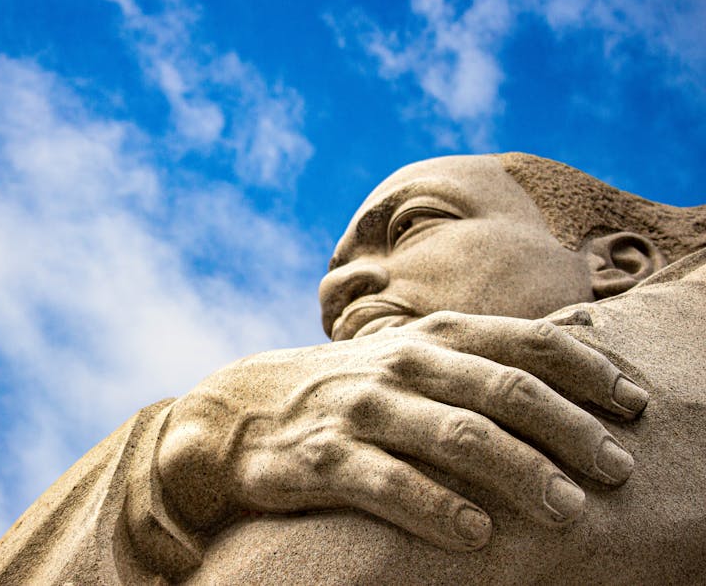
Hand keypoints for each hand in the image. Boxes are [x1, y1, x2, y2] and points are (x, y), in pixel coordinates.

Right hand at [156, 311, 647, 551]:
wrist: (239, 409)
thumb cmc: (349, 388)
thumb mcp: (408, 358)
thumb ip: (474, 357)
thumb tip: (571, 357)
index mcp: (430, 338)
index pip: (523, 341)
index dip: (586, 370)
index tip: (635, 404)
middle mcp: (400, 365)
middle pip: (502, 389)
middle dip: (568, 429)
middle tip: (615, 470)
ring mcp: (361, 410)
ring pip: (456, 436)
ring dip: (521, 471)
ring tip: (568, 510)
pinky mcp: (323, 458)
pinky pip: (389, 484)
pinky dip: (438, 508)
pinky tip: (478, 535)